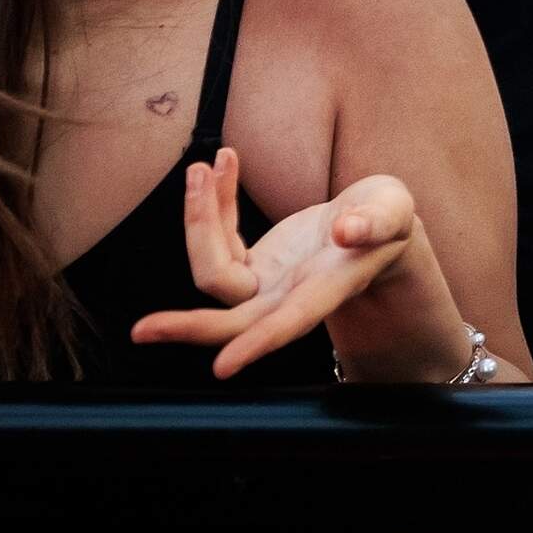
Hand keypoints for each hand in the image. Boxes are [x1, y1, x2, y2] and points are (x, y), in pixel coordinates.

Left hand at [128, 150, 477, 382]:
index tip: (223, 368)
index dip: (258, 344)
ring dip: (199, 220)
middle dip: (186, 327)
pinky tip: (222, 164)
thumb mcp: (393, 212)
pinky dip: (214, 204)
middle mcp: (286, 295)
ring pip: (213, 269)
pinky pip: (217, 238)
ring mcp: (264, 282)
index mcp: (324, 289)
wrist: (373, 223)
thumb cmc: (388, 218)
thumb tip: (346, 229)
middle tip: (139, 330)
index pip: (288, 323)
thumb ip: (376, 222)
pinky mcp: (249, 264)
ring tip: (203, 168)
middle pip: (230, 321)